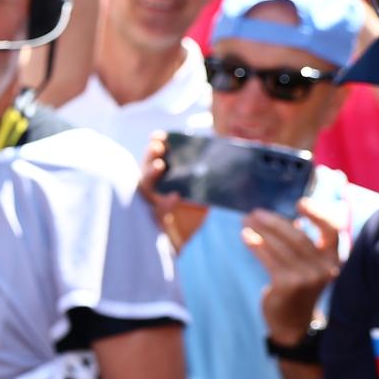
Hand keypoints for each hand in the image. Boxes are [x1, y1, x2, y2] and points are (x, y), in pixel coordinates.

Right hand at [139, 132, 205, 250]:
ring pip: (144, 186)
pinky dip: (165, 204)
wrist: (184, 244)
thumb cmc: (189, 218)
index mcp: (162, 179)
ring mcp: (151, 204)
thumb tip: (234, 165)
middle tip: (158, 146)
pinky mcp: (156, 220)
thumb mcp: (202, 196)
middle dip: (150, 155)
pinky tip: (173, 197)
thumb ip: (208, 183)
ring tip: (159, 165)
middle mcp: (153, 190)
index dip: (157, 145)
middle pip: (146, 167)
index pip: (157, 158)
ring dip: (150, 174)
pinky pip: (158, 211)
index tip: (159, 135)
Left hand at [243, 200, 341, 344]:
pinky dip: (256, 245)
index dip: (317, 214)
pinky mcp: (289, 285)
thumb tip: (284, 218)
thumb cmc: (297, 287)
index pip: (331, 231)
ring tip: (246, 221)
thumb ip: (303, 244)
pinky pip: (269, 259)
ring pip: (281, 246)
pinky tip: (246, 237)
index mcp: (334, 259)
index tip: (299, 202)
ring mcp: (308, 277)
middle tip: (255, 212)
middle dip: (274, 222)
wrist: (292, 322)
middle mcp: (325, 267)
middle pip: (298, 236)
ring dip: (261, 230)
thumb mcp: (308, 265)